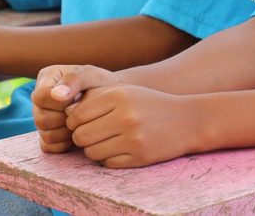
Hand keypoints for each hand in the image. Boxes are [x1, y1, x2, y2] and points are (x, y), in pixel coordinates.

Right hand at [32, 64, 120, 152]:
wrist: (110, 100)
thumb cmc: (100, 84)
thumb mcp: (91, 75)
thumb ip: (74, 80)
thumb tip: (56, 95)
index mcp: (46, 78)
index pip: (40, 97)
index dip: (59, 103)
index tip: (79, 99)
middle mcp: (40, 100)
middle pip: (40, 119)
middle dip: (65, 118)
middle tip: (84, 112)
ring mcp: (42, 118)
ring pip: (45, 134)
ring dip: (67, 132)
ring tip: (83, 121)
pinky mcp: (47, 135)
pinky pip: (49, 146)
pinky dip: (65, 142)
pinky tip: (79, 131)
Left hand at [65, 85, 202, 167]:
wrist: (187, 120)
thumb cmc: (150, 104)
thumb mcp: (126, 91)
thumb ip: (96, 99)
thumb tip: (67, 115)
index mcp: (118, 95)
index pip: (77, 115)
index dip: (74, 121)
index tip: (83, 122)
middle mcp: (125, 116)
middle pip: (80, 136)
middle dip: (82, 137)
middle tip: (94, 134)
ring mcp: (133, 138)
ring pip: (91, 152)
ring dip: (94, 149)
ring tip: (107, 141)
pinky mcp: (139, 157)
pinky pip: (108, 163)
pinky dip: (109, 158)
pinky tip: (121, 148)